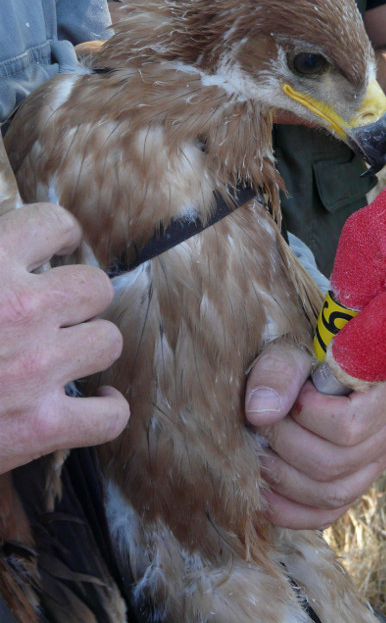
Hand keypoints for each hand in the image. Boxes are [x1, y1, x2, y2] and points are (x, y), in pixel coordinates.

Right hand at [0, 203, 129, 473]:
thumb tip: (4, 234)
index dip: (58, 235)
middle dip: (77, 296)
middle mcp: (23, 309)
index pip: (55, 224)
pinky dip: (106, 411)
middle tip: (57, 308)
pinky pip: (108, 417)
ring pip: (107, 341)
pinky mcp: (39, 427)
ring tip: (69, 351)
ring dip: (89, 345)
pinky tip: (96, 402)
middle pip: (95, 286)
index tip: (54, 246)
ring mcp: (37, 369)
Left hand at [245, 339, 385, 529]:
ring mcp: (378, 461)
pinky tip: (263, 491)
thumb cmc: (306, 346)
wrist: (310, 358)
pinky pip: (327, 514)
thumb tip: (261, 414)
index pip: (347, 426)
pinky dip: (290, 510)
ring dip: (282, 477)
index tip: (291, 393)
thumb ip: (278, 371)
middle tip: (260, 422)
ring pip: (330, 494)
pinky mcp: (357, 481)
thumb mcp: (292, 346)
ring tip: (260, 447)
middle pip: (334, 463)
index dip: (307, 416)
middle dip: (284, 445)